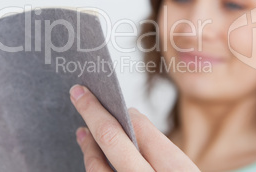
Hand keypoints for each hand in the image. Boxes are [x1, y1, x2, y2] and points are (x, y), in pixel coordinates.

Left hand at [69, 84, 200, 171]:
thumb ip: (163, 149)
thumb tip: (132, 119)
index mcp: (177, 171)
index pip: (143, 131)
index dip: (126, 115)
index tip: (117, 104)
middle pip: (112, 140)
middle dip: (92, 111)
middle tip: (78, 92)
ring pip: (97, 166)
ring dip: (86, 143)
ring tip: (82, 129)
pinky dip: (92, 165)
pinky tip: (91, 157)